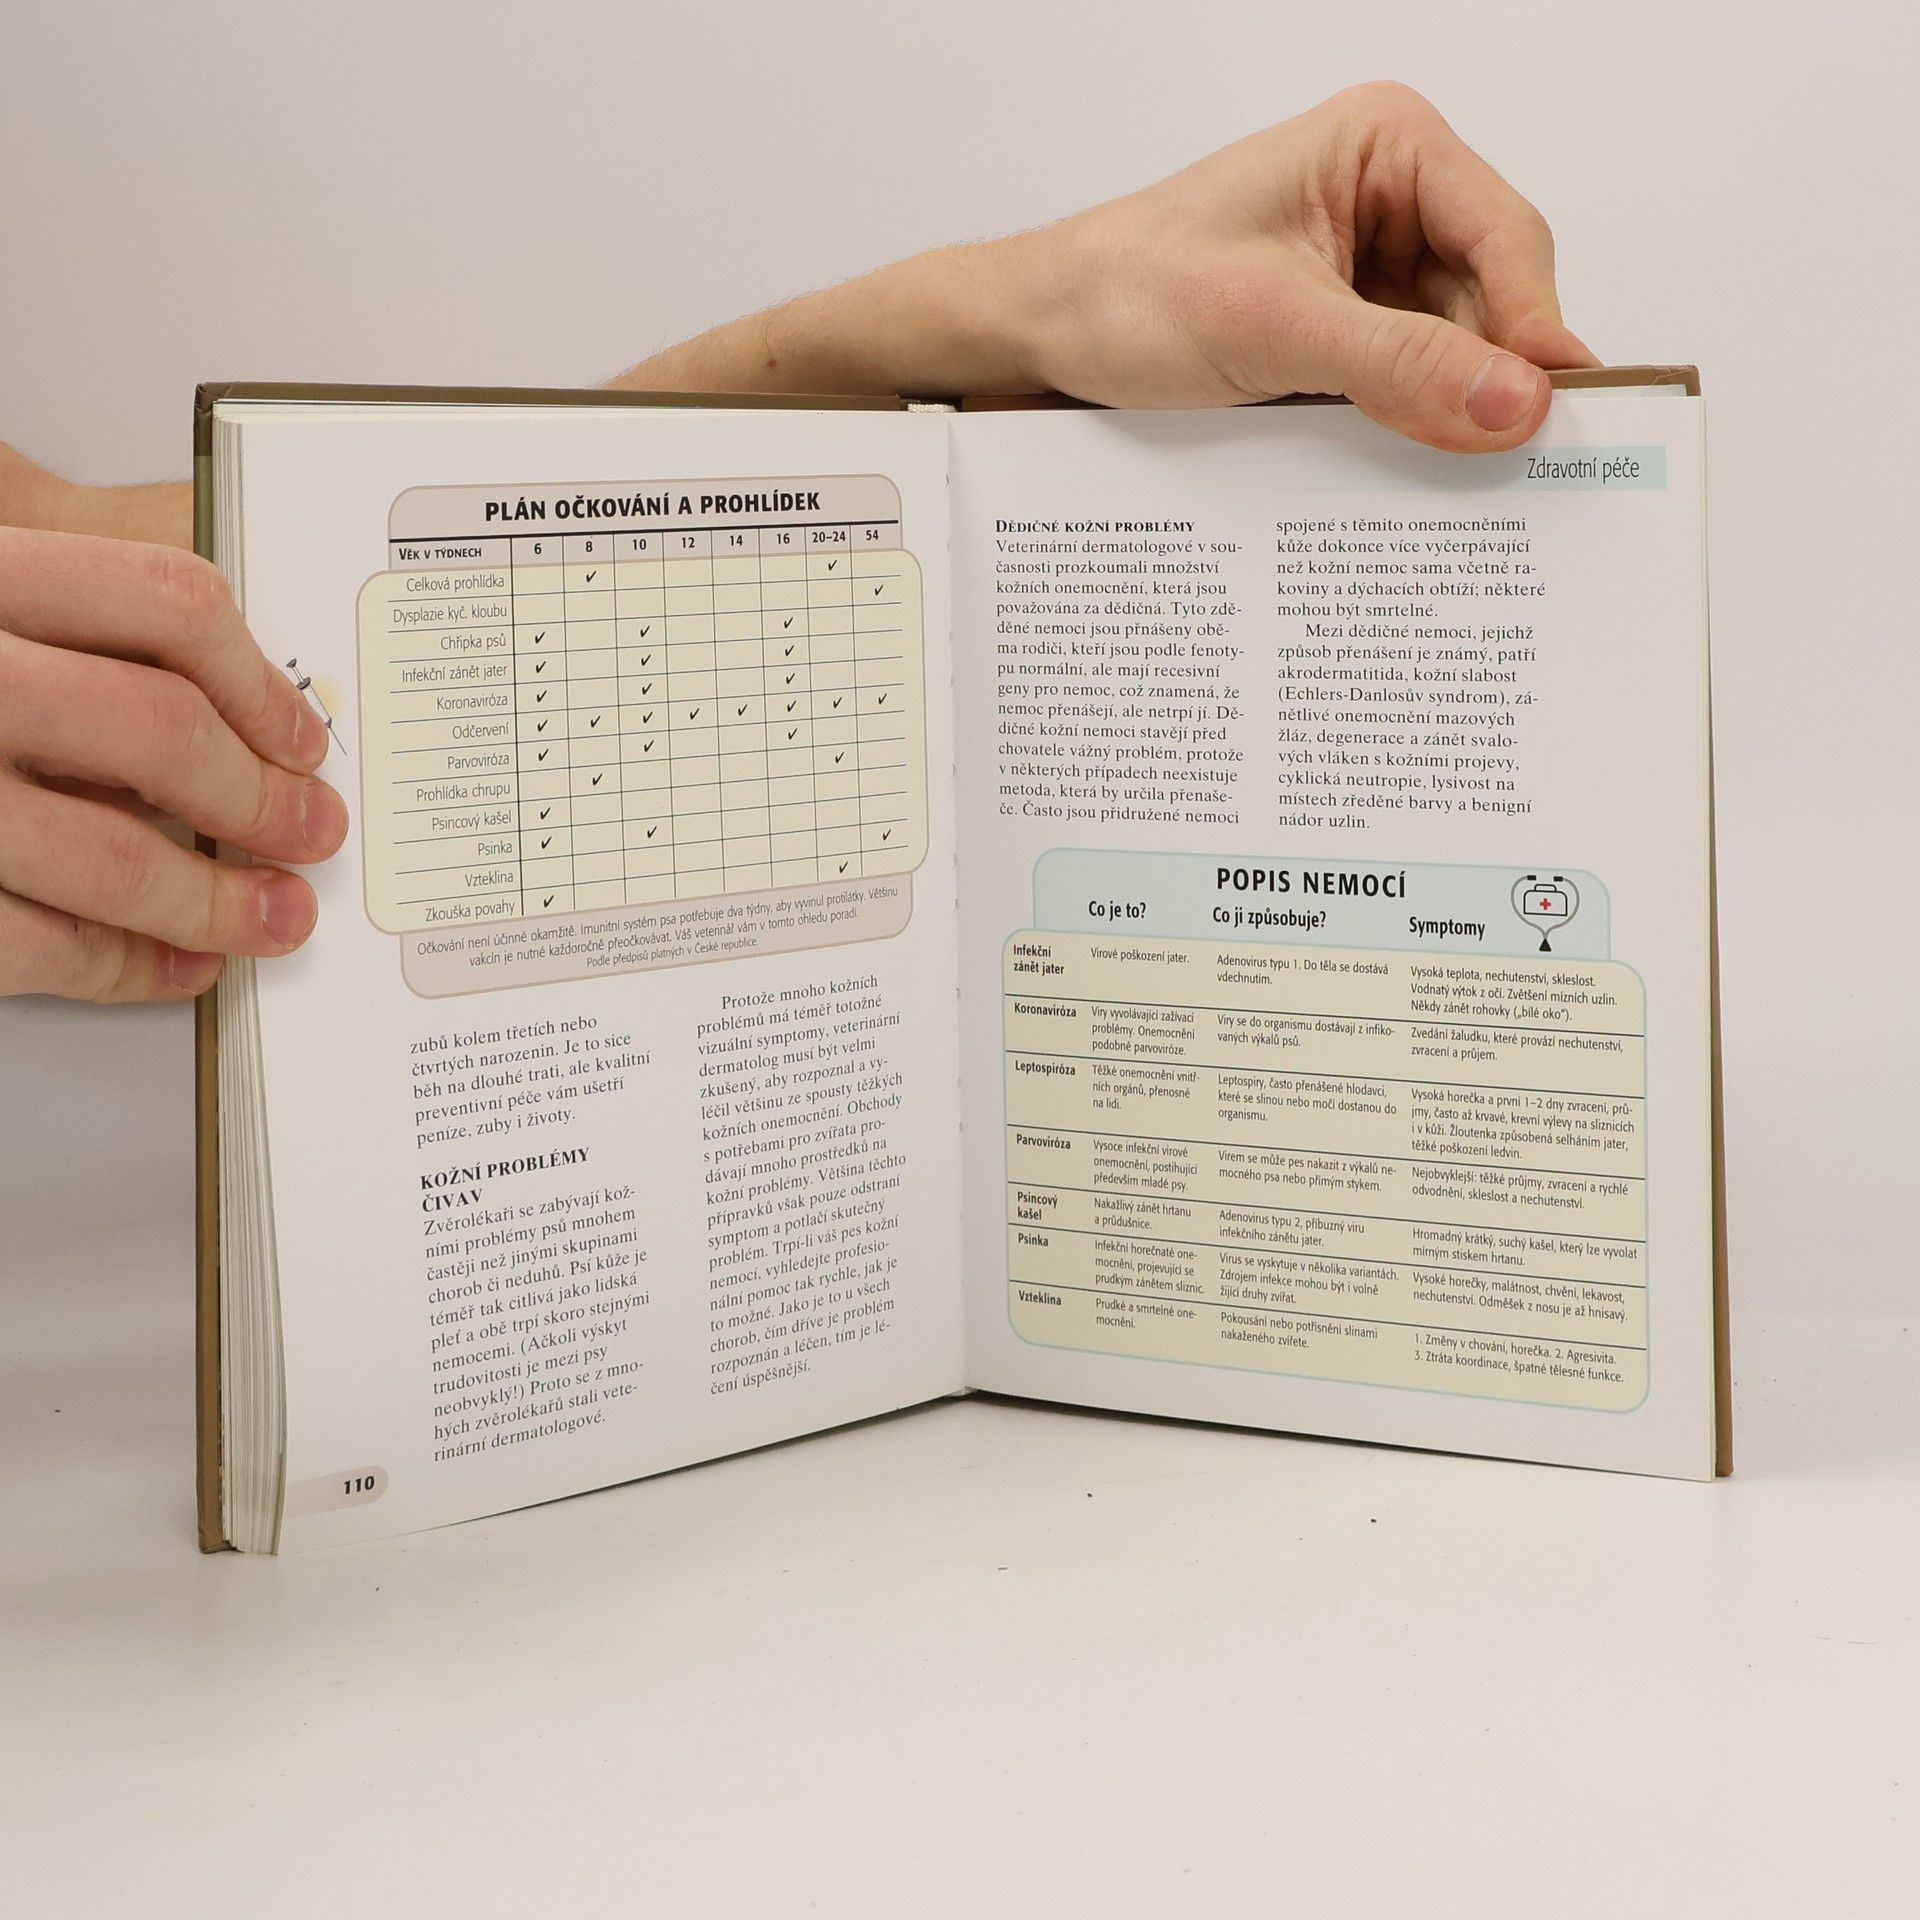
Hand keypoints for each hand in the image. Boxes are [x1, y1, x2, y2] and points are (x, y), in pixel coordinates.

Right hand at [0, 527, 347, 1001]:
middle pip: (159, 731)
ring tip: (274, 917)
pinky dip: (128, 968)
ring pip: (111, 854)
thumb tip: (235, 726)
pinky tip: (175, 966)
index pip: (164, 603)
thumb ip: (69, 642)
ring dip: (217, 900)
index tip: (304, 736)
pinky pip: (39, 945)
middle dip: (260, 799)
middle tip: (311, 832)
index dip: (260, 680)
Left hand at [997, 82, 1595, 445]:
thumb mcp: (1273, 329)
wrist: (1049, 330)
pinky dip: (1413, 418)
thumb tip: (1512, 402)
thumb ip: (1398, 365)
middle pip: (1494, 295)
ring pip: (1456, 346)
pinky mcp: (1346, 323)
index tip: (1554, 410)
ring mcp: (1372, 262)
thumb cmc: (1131, 292)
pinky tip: (1409, 456)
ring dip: (1449, 405)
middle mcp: (1393, 193)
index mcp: (1387, 145)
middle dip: (1492, 375)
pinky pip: (1410, 375)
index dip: (1536, 327)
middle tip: (1510, 460)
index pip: (1505, 235)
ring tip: (1451, 466)